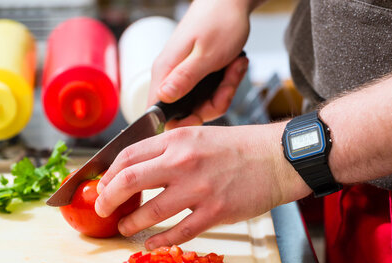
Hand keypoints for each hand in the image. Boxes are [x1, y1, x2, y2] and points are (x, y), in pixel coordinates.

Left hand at [94, 122, 311, 248]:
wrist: (277, 159)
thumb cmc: (240, 148)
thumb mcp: (199, 136)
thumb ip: (169, 150)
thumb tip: (137, 169)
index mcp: (178, 139)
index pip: (128, 155)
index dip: (108, 174)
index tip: (101, 186)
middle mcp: (184, 161)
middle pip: (129, 181)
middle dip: (107, 199)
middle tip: (101, 209)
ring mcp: (199, 188)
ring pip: (150, 212)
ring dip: (131, 223)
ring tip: (125, 228)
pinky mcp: (214, 212)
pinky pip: (178, 233)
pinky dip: (159, 241)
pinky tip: (151, 244)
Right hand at [148, 0, 251, 129]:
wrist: (230, 1)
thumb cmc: (219, 22)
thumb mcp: (206, 55)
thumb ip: (184, 79)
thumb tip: (162, 98)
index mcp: (165, 73)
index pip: (157, 113)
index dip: (181, 122)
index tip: (204, 113)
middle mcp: (170, 77)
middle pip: (188, 112)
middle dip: (214, 103)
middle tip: (228, 82)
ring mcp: (183, 75)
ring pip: (204, 103)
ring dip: (224, 90)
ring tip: (234, 68)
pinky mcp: (196, 74)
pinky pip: (211, 92)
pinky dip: (226, 83)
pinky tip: (234, 66)